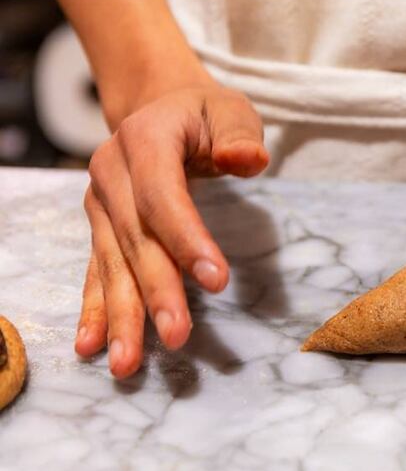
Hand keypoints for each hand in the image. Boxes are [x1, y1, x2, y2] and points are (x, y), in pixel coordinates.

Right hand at [75, 83, 268, 377]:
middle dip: (156, 291)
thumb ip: (240, 134)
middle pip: (136, 240)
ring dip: (121, 315)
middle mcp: (112, 174)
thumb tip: (248, 159)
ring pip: (112, 265)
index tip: (217, 282)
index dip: (187, 239)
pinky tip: (92, 345)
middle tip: (177, 336)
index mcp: (145, 141)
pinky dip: (96, 309)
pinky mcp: (102, 229)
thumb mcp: (230, 110)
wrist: (160, 108)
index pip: (164, 197)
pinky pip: (97, 271)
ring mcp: (102, 205)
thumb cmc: (205, 116)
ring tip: (127, 363)